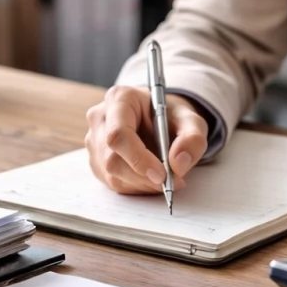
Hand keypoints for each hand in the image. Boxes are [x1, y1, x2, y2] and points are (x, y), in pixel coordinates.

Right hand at [84, 86, 209, 193]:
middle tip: (172, 182)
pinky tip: (151, 178)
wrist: (160, 120)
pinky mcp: (96, 161)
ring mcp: (94, 141)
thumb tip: (178, 164)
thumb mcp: (191, 122)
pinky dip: (137, 187)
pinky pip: (113, 183)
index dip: (138, 159)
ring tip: (166, 178)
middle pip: (113, 159)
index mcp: (120, 99)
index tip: (162, 175)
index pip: (119, 134)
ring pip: (113, 175)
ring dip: (143, 184)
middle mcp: (100, 118)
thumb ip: (192, 139)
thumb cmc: (171, 117)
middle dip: (144, 177)